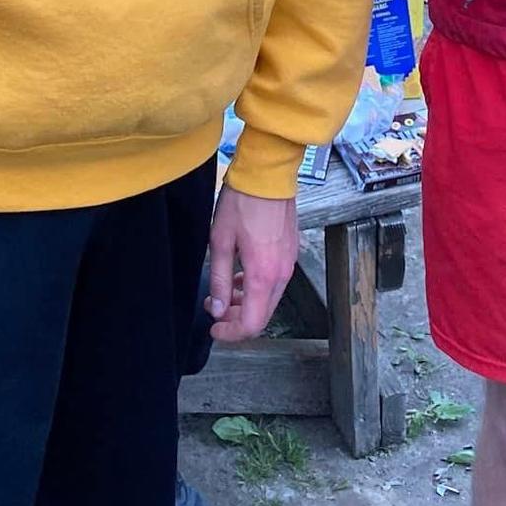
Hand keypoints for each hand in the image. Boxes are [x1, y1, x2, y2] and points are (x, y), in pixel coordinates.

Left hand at [206, 182, 298, 342]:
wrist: (268, 172)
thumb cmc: (242, 202)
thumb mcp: (220, 242)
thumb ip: (218, 279)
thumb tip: (217, 310)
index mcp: (264, 275)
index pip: (252, 324)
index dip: (231, 333)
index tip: (214, 328)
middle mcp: (282, 273)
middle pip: (263, 315)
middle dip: (237, 319)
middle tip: (215, 307)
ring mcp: (289, 262)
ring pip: (270, 299)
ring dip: (247, 303)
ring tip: (224, 289)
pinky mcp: (291, 251)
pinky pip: (275, 281)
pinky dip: (257, 287)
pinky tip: (241, 273)